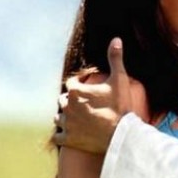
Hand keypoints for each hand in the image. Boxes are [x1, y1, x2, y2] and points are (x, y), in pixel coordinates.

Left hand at [54, 37, 148, 153]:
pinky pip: (57, 136)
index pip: (71, 83)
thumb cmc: (120, 106)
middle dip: (71, 100)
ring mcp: (66, 124)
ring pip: (58, 117)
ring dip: (65, 116)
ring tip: (75, 118)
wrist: (120, 134)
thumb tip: (116, 39)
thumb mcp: (120, 79)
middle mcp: (67, 106)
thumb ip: (115, 58)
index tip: (88, 86)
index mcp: (76, 91)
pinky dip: (62, 135)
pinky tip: (69, 134)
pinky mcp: (68, 139)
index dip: (80, 83)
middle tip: (84, 103)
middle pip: (63, 99)